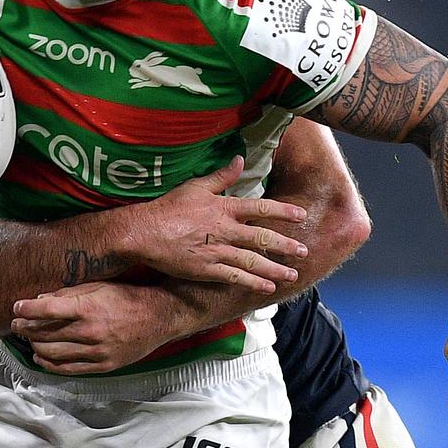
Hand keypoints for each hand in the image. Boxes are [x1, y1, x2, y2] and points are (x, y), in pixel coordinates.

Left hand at [11, 282, 180, 374]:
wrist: (158, 316)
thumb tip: (40, 299)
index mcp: (88, 307)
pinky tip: (41, 358)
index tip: (16, 307)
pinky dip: (49, 365)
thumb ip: (68, 293)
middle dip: (25, 329)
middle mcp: (90, 331)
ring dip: (34, 347)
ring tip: (28, 340)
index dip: (26, 309)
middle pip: (45, 334)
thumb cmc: (127, 296)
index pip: (46, 310)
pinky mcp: (102, 365)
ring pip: (52, 354)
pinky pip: (68, 369)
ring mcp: (96, 352)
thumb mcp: (99, 286)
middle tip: (16, 324)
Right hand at [120, 156, 308, 294]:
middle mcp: (225, 230)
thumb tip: (240, 159)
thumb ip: (221, 176)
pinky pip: (235, 278)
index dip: (282, 211)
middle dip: (285, 245)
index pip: (260, 208)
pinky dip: (253, 283)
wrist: (144, 233)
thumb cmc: (168, 207)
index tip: (301, 215)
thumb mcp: (195, 186)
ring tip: (292, 274)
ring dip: (275, 269)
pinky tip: (267, 287)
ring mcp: (217, 252)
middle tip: (304, 250)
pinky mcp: (207, 270)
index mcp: (223, 208)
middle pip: (262, 238)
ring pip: (253, 261)